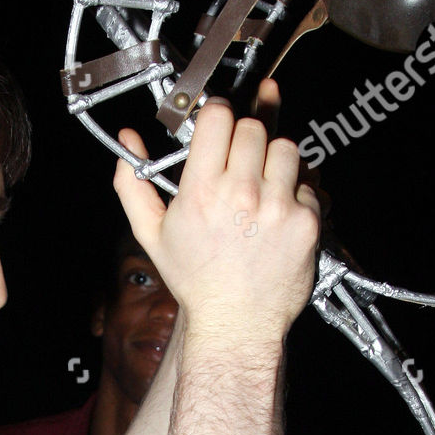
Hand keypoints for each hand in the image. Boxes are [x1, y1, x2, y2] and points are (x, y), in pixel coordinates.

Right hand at [113, 79, 320, 344]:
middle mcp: (242, 194)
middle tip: (239, 160)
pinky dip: (295, 191)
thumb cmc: (196, 280)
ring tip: (261, 184)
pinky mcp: (306, 221)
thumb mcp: (152, 233)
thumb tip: (127, 141)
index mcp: (202, 191)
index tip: (218, 121)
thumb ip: (133, 184)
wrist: (236, 322)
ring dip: (273, 159)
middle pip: (253, 128)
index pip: (218, 117)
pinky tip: (277, 212)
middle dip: (245, 138)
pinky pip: (308, 183)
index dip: (218, 113)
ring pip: (285, 148)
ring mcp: (278, 206)